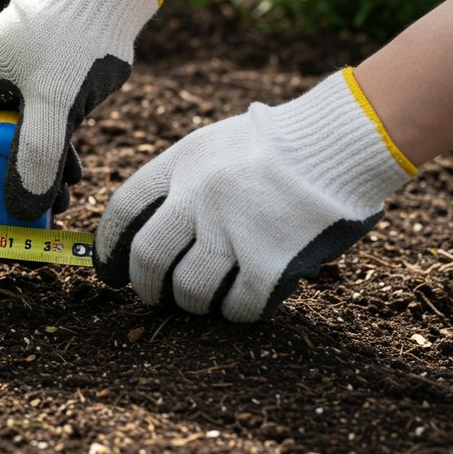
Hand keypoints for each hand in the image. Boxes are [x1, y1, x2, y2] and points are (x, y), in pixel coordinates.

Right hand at [0, 0, 159, 220]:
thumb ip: (37, 155)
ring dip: (32, 175)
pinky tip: (74, 177)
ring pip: (12, 142)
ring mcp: (13, 85)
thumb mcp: (54, 101)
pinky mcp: (41, 88)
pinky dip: (50, 156)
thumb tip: (25, 210)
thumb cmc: (72, 36)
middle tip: (19, 215)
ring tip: (60, 203)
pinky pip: (37, 132)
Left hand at [95, 69, 415, 321]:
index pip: (123, 211)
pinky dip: (232, 311)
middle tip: (152, 295)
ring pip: (189, 289)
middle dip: (145, 285)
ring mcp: (236, 230)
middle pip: (148, 257)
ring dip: (189, 302)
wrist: (343, 142)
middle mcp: (201, 196)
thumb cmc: (276, 145)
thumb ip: (176, 183)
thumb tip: (139, 233)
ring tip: (198, 299)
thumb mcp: (212, 144)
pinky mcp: (272, 262)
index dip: (108, 248)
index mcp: (182, 163)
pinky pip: (237, 306)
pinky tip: (237, 302)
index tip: (111, 270)